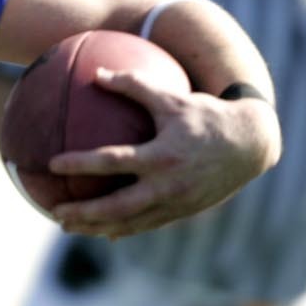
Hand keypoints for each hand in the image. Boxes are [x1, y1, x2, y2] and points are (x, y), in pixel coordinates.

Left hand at [49, 69, 279, 237]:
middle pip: (118, 206)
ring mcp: (176, 203)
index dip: (81, 163)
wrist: (252, 144)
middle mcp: (169, 184)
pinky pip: (147, 225)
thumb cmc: (208, 116)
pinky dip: (123, 229)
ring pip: (130, 222)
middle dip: (85, 213)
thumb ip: (135, 85)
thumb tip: (97, 73)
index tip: (52, 164)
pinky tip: (102, 231)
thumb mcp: (173, 97)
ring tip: (69, 226)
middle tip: (56, 213)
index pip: (113, 161)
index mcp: (163, 156)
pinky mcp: (183, 212)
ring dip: (97, 227)